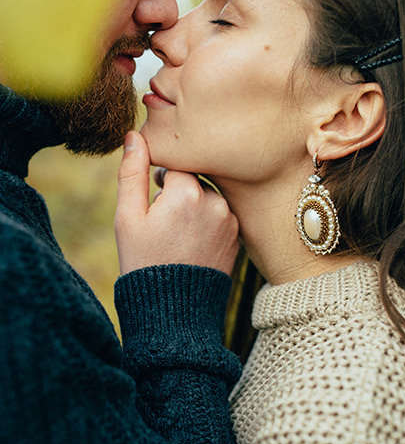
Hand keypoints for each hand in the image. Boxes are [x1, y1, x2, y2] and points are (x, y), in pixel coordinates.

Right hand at [115, 131, 238, 275]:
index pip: (177, 164)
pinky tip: (191, 243)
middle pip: (195, 180)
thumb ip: (132, 172)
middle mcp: (217, 203)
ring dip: (193, 206)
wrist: (173, 308)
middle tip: (162, 221)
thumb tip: (135, 135)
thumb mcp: (128, 216)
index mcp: (188, 193)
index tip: (153, 194)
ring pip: (208, 198)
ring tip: (176, 234)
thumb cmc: (143, 261)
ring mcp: (231, 221)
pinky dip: (206, 222)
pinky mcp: (238, 237)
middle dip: (178, 192)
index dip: (161, 177)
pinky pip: (220, 217)